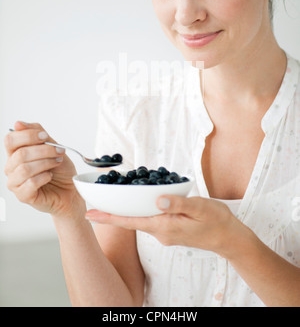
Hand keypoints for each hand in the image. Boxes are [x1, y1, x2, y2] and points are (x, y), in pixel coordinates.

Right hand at [4, 121, 85, 219]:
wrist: (70, 190)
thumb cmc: (60, 170)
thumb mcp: (53, 146)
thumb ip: (38, 134)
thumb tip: (18, 123)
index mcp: (16, 153)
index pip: (10, 140)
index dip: (28, 136)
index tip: (45, 137)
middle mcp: (12, 168)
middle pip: (20, 154)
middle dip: (44, 151)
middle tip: (58, 151)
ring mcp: (15, 183)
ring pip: (25, 168)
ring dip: (46, 163)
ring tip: (56, 163)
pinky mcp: (23, 196)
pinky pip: (30, 183)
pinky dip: (44, 177)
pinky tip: (50, 176)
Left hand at [85, 194, 244, 255]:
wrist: (229, 238)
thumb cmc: (217, 221)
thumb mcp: (200, 208)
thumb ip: (178, 204)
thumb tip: (157, 199)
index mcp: (165, 226)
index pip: (131, 221)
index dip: (110, 217)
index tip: (91, 215)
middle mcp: (161, 233)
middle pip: (131, 221)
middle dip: (112, 213)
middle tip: (94, 204)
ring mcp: (165, 233)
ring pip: (140, 220)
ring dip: (126, 211)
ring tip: (112, 199)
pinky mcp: (170, 230)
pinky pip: (150, 220)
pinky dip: (140, 211)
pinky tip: (137, 203)